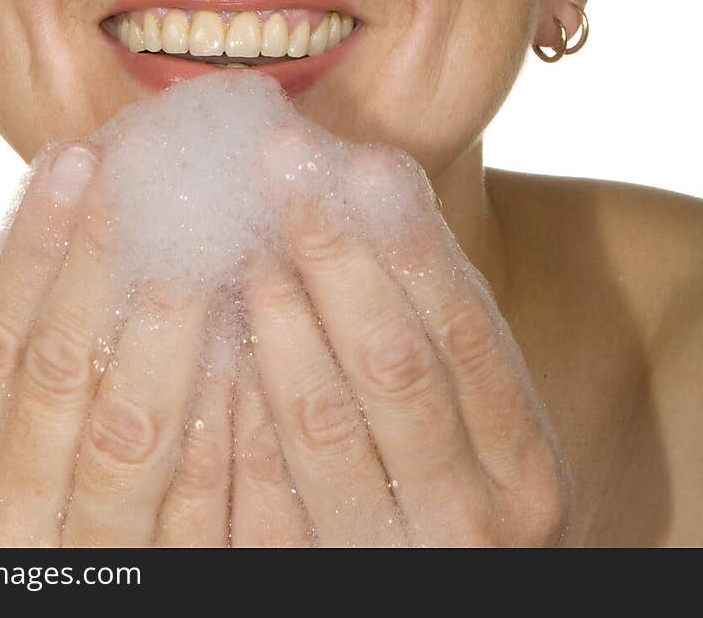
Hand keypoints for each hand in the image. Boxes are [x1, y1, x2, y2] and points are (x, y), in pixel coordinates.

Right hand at [0, 141, 231, 546]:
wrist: (29, 615)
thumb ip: (5, 362)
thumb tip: (59, 211)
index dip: (31, 249)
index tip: (73, 159)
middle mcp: (3, 537)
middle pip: (60, 376)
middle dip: (104, 262)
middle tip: (150, 166)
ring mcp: (87, 567)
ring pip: (134, 430)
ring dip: (173, 320)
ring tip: (208, 224)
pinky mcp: (170, 585)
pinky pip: (206, 498)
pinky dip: (229, 410)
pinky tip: (248, 330)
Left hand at [235, 145, 571, 547]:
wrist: (433, 595)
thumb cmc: (451, 488)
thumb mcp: (477, 424)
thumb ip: (435, 325)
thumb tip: (367, 171)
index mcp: (524, 466)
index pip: (462, 332)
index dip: (406, 240)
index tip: (354, 159)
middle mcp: (472, 520)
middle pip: (392, 365)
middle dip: (332, 253)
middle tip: (281, 167)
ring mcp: (392, 559)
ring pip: (323, 422)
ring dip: (276, 316)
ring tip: (243, 238)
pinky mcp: (312, 581)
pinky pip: (262, 489)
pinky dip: (234, 404)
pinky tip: (211, 333)